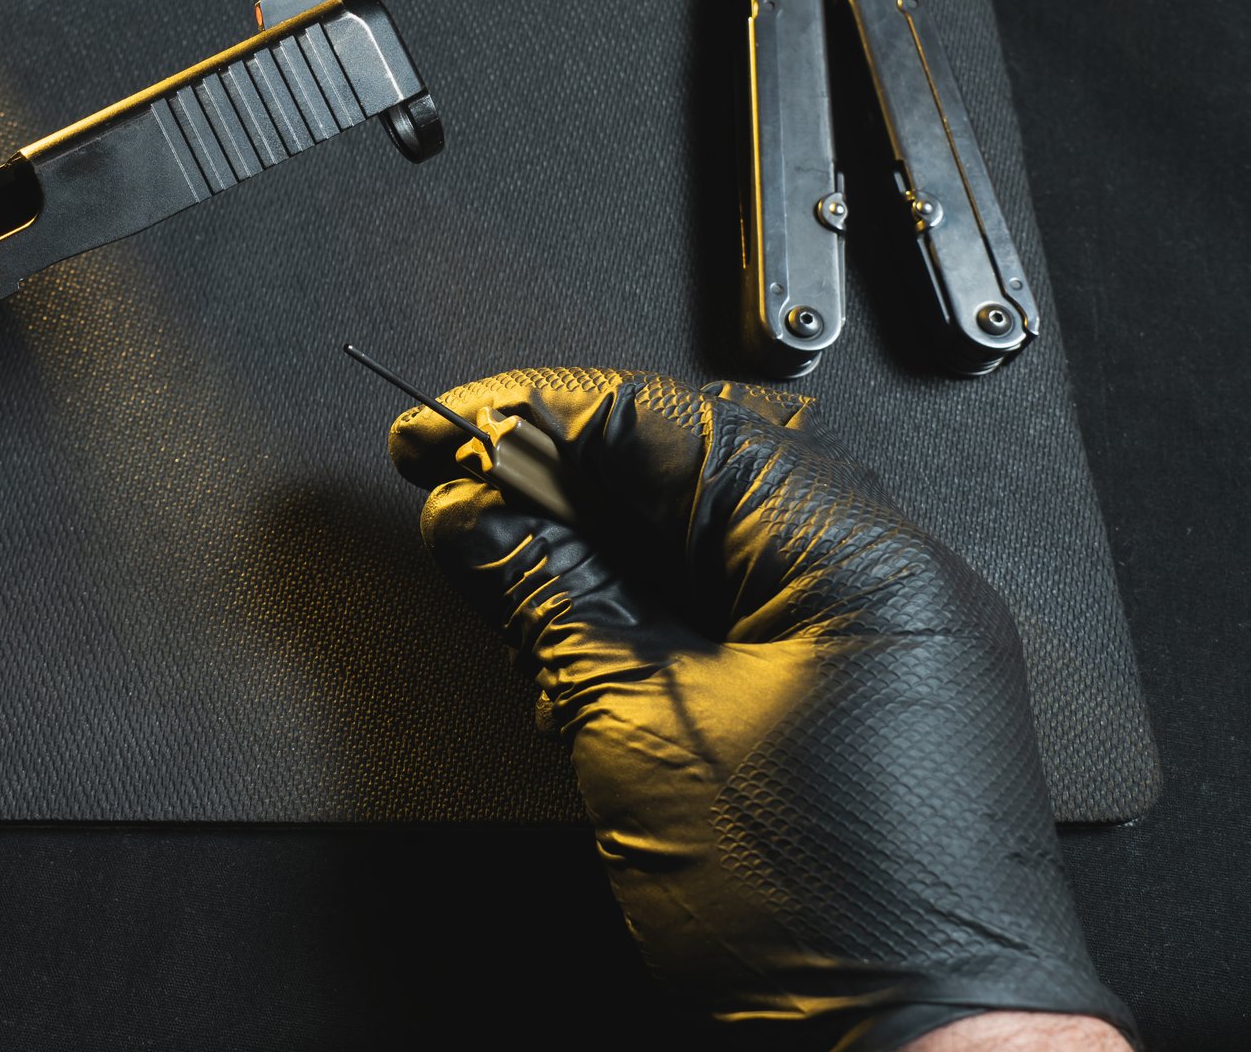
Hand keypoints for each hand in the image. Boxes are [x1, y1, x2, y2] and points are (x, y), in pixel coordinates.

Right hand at [389, 367, 1132, 1050]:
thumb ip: (550, 600)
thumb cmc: (832, 924)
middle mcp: (890, 577)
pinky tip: (576, 606)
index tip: (452, 435)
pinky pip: (743, 599)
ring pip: (710, 532)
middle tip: (456, 483)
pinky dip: (652, 593)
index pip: (670, 424)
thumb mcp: (644, 733)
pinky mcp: (865, 691)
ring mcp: (886, 634)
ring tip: (497, 547)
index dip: (539, 419)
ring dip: (598, 533)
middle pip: (691, 467)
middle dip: (561, 473)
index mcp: (857, 557)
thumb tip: (476, 518)